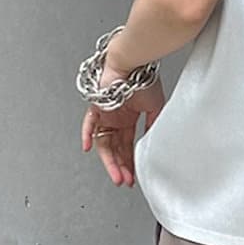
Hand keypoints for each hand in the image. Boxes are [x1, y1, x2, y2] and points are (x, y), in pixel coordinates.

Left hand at [80, 72, 164, 186]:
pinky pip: (89, 124)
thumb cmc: (144, 79)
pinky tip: (89, 149)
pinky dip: (87, 135)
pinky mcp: (96, 106)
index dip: (130, 161)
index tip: (134, 176)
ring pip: (104, 142)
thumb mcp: (156, 109)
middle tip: (125, 181)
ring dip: (110, 160)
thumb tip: (152, 144)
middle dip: (120, 167)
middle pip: (115, 148)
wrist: (135, 63)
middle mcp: (116, 118)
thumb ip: (153, 126)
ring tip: (117, 176)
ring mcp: (105, 114)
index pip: (127, 145)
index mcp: (129, 117)